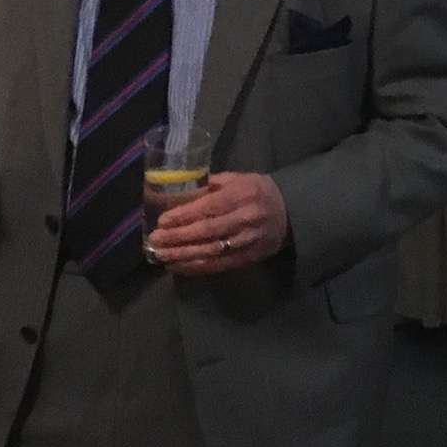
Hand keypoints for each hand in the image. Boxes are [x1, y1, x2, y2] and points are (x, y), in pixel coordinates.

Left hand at [148, 170, 290, 276]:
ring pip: (211, 252)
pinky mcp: (248, 258)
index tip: (163, 220)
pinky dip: (195, 267)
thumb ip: (213, 184)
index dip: (185, 216)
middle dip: (178, 237)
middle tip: (155, 240)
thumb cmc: (260, 192)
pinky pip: (218, 265)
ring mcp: (248, 241)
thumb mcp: (240, 178)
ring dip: (182, 255)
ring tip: (160, 255)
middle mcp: (246, 219)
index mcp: (243, 195)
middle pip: (207, 231)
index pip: (210, 208)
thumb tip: (182, 189)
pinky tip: (177, 266)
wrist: (291, 214)